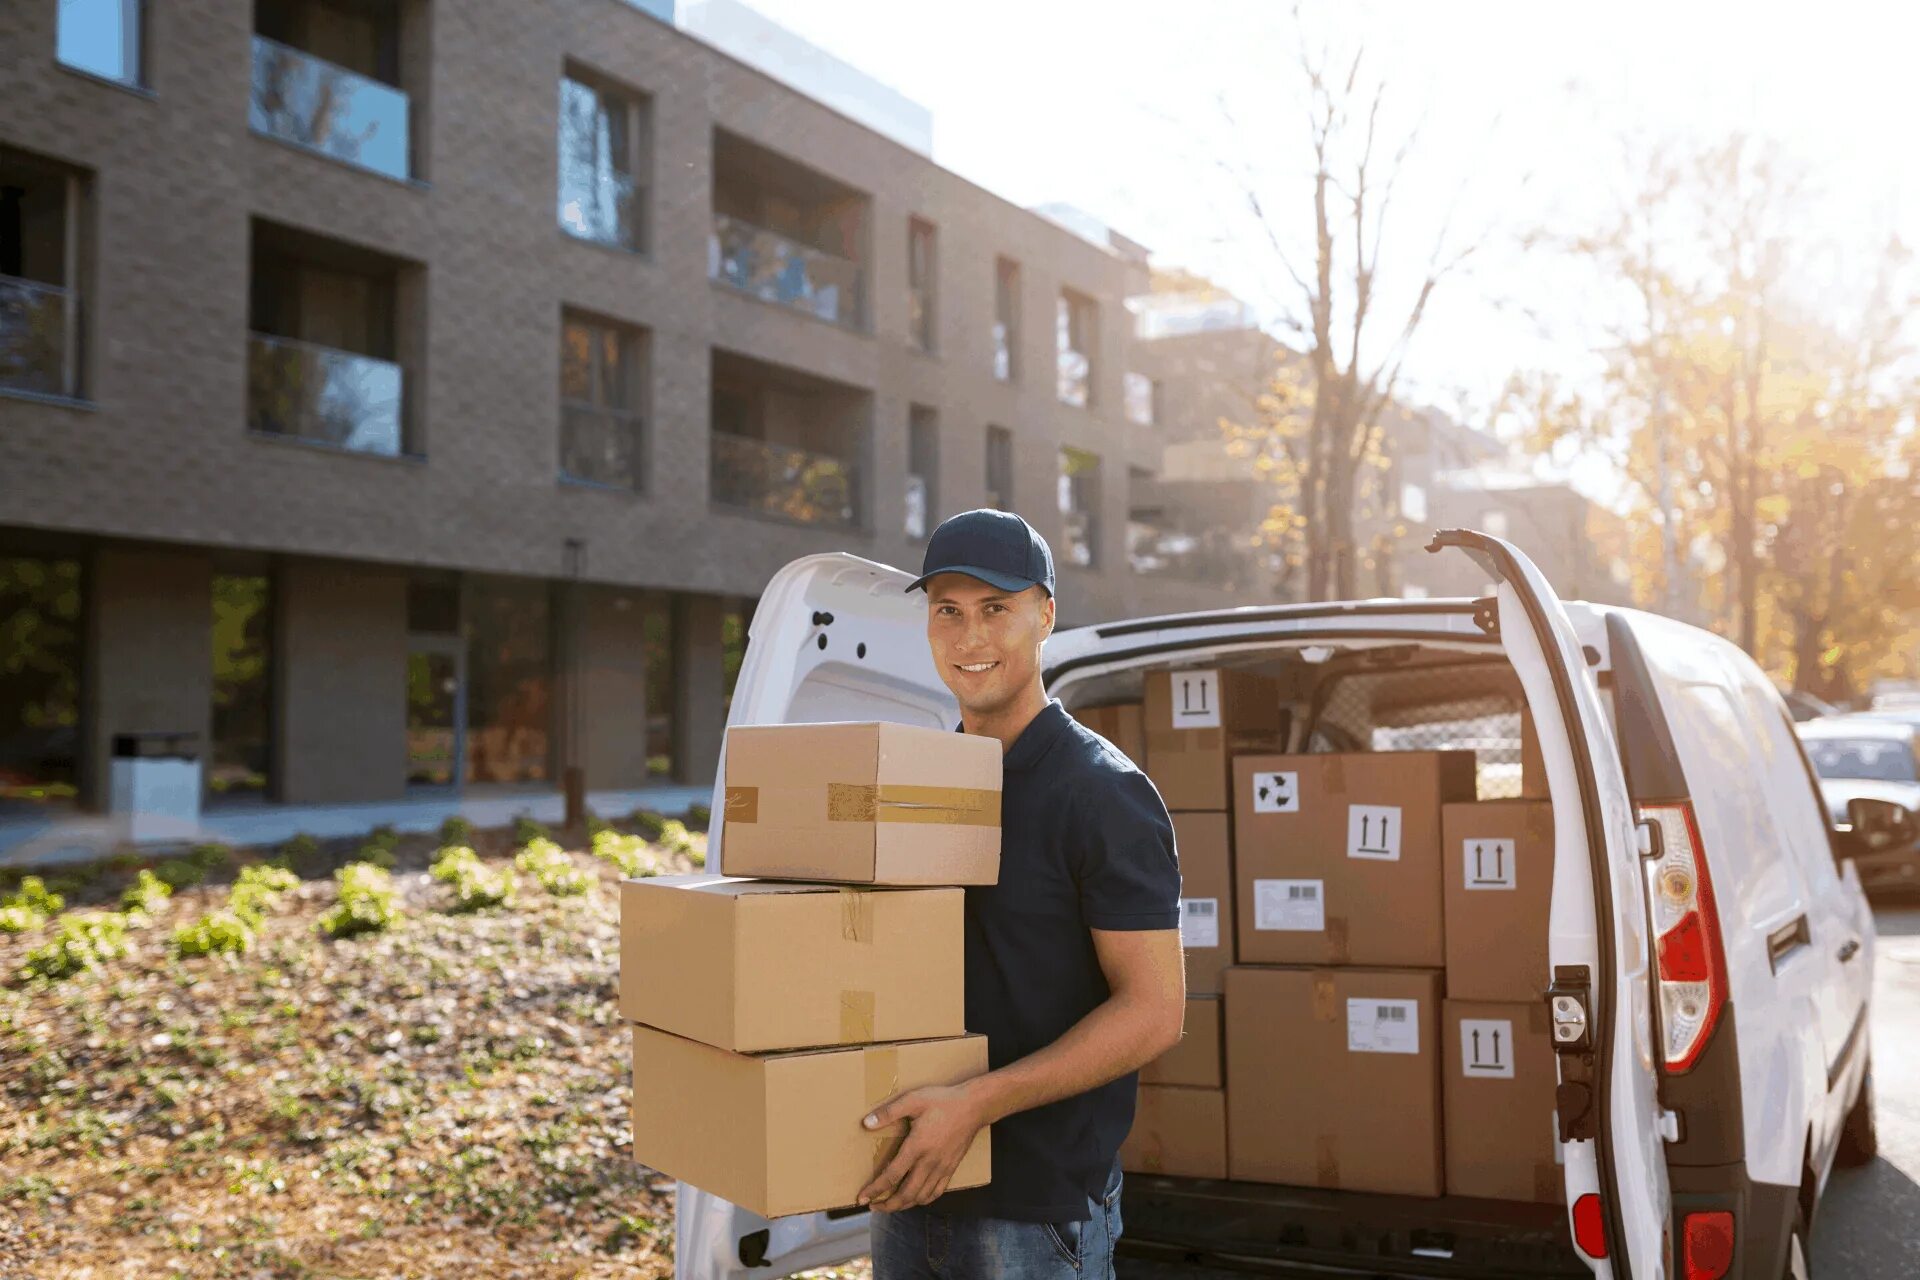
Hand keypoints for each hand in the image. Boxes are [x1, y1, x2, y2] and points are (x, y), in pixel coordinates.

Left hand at [856, 1083, 984, 1210]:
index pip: (892, 1176)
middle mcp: (929, 1162)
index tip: (862, 1198)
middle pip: (906, 1195)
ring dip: (904, 1205)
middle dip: (887, 1205)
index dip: (875, 1190)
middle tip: (873, 1206)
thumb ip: (889, 1112)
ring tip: (890, 1205)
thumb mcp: (913, 1100)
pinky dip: (923, 1200)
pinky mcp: (951, 1168)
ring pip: (921, 1197)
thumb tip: (866, 1123)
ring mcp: (942, 1168)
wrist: (973, 1106)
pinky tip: (915, 1198)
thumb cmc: (943, 1101)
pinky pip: (936, 1192)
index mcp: (917, 1147)